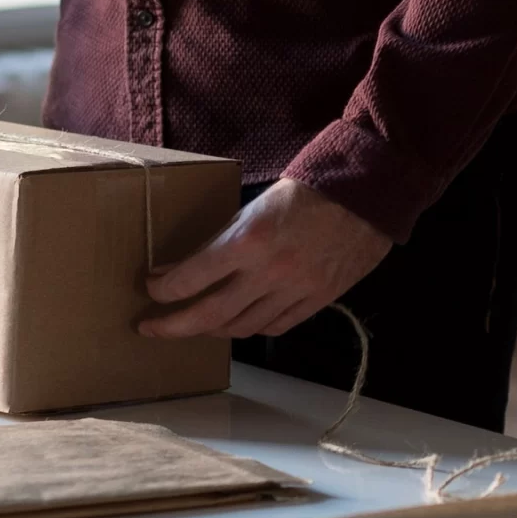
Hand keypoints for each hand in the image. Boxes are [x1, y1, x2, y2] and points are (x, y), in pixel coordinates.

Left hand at [140, 179, 392, 338]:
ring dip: (212, 329)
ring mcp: (296, 290)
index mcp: (249, 240)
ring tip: (195, 323)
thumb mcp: (255, 206)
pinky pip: (275, 326)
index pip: (191, 278)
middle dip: (173, 326)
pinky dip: (251, 327)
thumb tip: (183, 267)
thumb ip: (222, 239)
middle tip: (150, 327)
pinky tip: (239, 321)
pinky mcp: (319, 299)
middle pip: (209, 315)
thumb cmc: (307, 188)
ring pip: (242, 327)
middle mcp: (270, 272)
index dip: (164, 289)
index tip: (150, 288)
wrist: (367, 191)